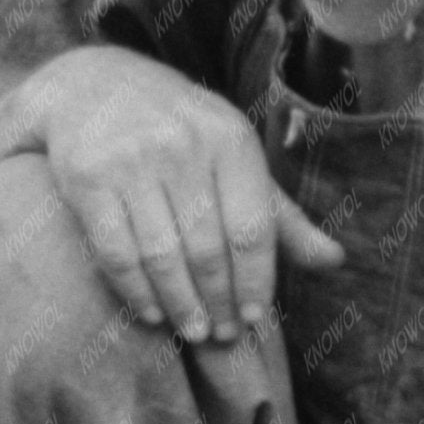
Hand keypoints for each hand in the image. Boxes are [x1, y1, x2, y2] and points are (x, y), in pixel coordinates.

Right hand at [28, 49, 344, 342]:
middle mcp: (183, 145)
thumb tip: (336, 261)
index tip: (253, 319)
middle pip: (207, 248)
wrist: (96, 88)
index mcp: (230, 139)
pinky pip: (116, 251)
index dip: (255, 282)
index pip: (251, 229)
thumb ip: (280, 214)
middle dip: (218, 301)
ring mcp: (131, 161)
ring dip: (180, 304)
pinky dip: (135, 291)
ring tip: (192, 331)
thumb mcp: (236, 159)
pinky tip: (151, 313)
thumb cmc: (182, 134)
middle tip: (221, 335)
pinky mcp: (88, 179)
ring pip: (162, 255)